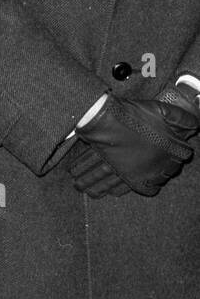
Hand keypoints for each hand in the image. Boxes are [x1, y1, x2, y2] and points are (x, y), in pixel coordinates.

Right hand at [69, 93, 198, 197]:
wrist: (107, 123)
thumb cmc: (133, 115)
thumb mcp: (162, 109)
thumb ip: (182, 118)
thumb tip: (195, 124)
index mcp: (174, 147)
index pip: (185, 153)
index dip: (177, 148)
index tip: (171, 144)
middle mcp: (164, 163)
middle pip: (172, 168)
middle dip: (168, 162)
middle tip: (157, 154)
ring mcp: (149, 173)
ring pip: (161, 179)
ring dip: (158, 174)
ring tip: (150, 166)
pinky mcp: (133, 179)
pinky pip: (148, 190)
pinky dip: (149, 187)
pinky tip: (145, 180)